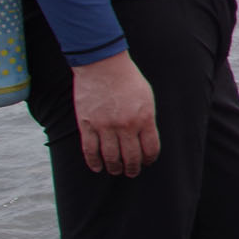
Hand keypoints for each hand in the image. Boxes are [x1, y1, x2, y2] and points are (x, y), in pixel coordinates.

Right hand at [71, 51, 159, 176]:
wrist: (103, 65)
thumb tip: (145, 138)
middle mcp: (126, 125)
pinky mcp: (87, 125)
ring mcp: (105, 126)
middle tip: (132, 172)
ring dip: (115, 168)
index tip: (147, 162)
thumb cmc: (128, 79)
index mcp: (145, 118)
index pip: (150, 148)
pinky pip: (90, 150)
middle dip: (133, 168)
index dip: (149, 159)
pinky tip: (98, 167)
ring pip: (111, 157)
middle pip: (131, 156)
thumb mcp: (147, 97)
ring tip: (117, 171)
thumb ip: (147, 118)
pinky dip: (94, 162)